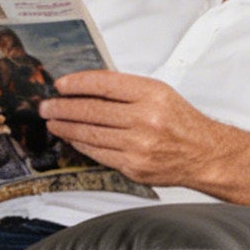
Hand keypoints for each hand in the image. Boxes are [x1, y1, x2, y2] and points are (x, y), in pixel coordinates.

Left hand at [40, 71, 224, 185]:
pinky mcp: (133, 166)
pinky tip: (71, 138)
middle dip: (62, 108)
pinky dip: (81, 144)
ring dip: (65, 127)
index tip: (61, 85)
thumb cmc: (181, 122)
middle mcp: (145, 119)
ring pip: (90, 134)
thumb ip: (126, 90)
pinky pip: (98, 153)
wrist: (203, 154)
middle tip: (46, 106)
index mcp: (151, 94)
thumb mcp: (159, 93)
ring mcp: (138, 145)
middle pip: (91, 111)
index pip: (103, 84)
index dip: (77, 83)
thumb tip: (87, 88)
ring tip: (52, 121)